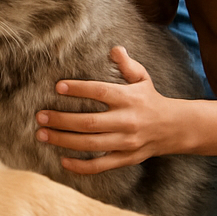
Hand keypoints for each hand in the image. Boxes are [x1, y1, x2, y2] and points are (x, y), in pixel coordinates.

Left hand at [35, 46, 179, 174]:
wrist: (176, 128)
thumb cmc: (151, 100)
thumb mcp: (143, 79)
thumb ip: (127, 65)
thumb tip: (115, 49)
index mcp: (129, 98)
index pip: (100, 92)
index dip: (79, 89)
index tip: (58, 86)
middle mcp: (127, 121)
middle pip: (89, 122)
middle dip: (61, 120)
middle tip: (40, 116)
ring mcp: (126, 142)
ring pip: (90, 144)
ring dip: (63, 140)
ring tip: (42, 134)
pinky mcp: (126, 158)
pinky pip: (101, 166)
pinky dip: (81, 166)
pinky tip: (62, 160)